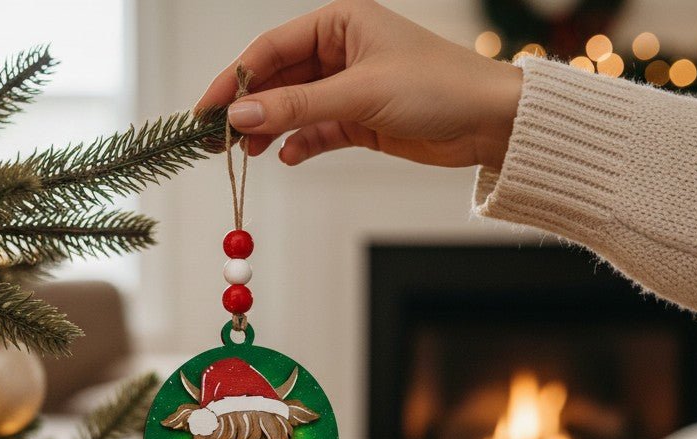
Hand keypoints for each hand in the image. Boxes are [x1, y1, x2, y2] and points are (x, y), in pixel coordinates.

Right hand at [196, 0, 522, 168]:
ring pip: (293, 108)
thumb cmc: (437, 87)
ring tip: (247, 153)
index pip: (271, 49)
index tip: (206, 110)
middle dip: (248, 109)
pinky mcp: (359, 119)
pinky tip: (285, 157)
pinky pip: (315, 131)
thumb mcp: (359, 94)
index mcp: (339, 22)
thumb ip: (296, 107)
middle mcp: (340, 50)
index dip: (234, 79)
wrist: (490, 122)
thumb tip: (240, 114)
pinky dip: (299, 144)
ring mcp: (348, 86)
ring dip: (269, 130)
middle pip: (277, 80)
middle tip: (217, 140)